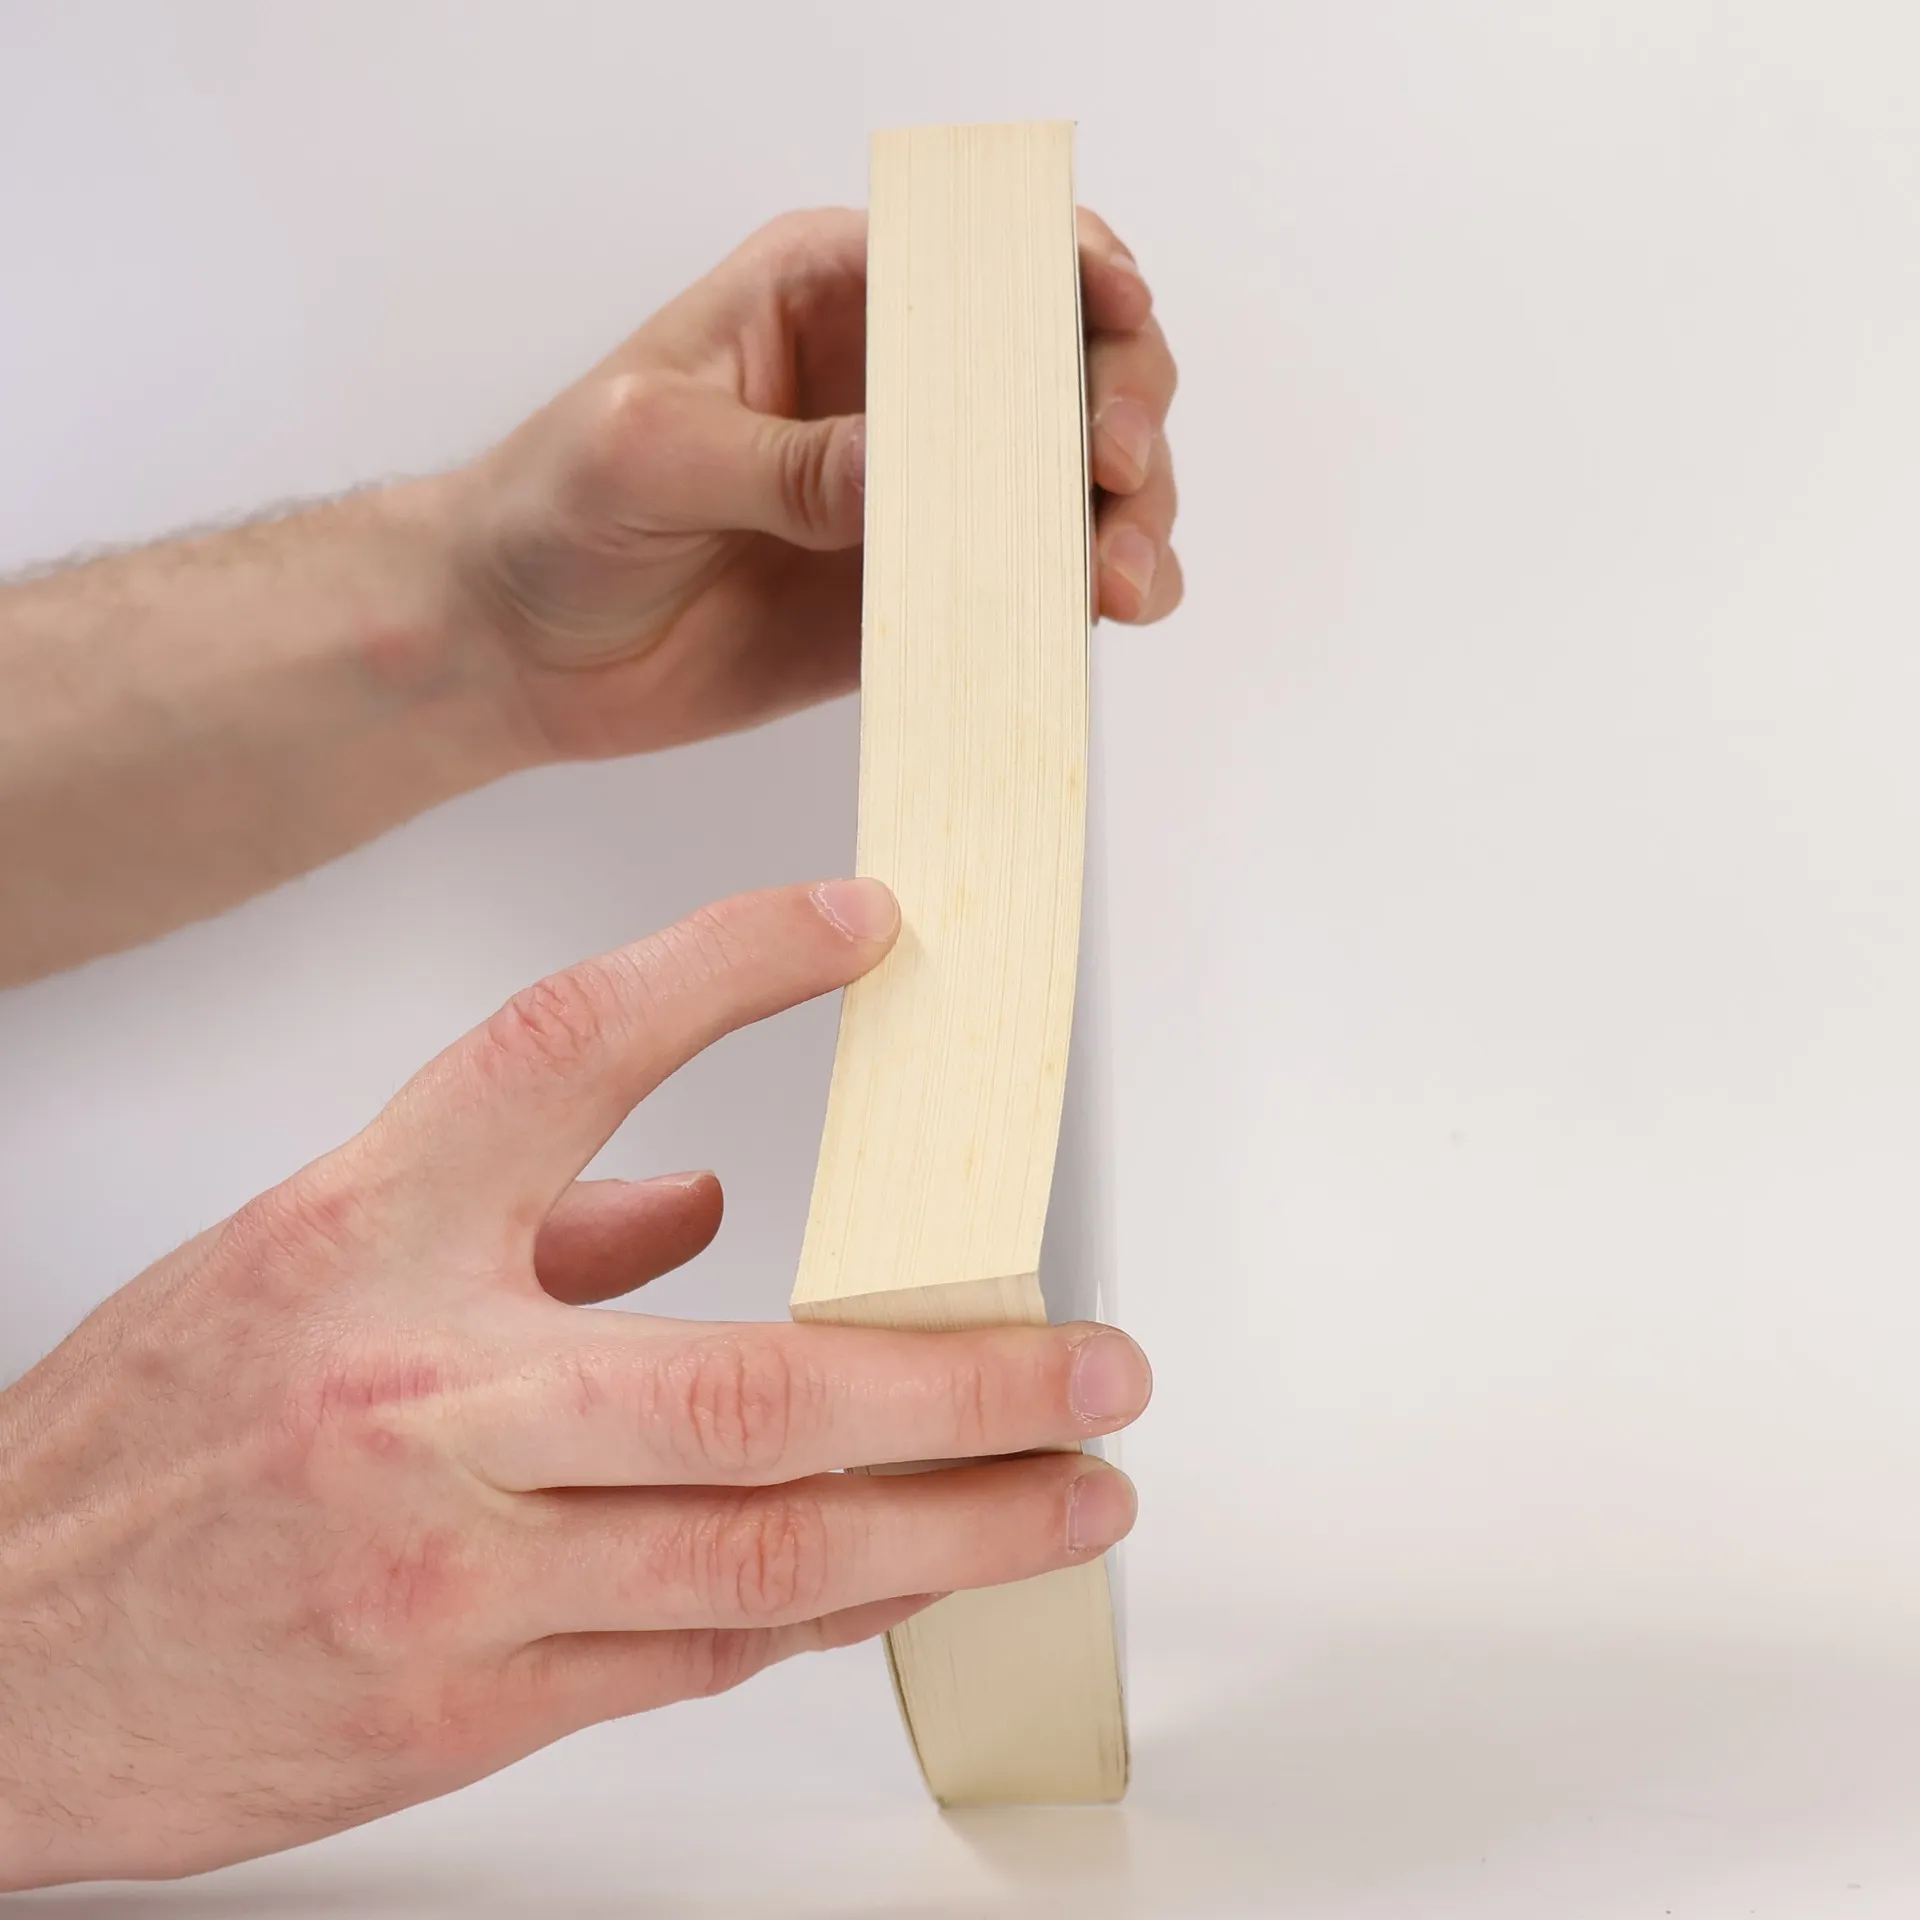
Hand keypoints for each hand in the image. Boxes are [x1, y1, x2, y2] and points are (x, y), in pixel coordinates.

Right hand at [0, 879, 1149, 1887]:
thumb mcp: (301, 1257)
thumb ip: (520, 1216)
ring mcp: (448, 1567)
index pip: (573, 1049)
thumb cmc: (147, 1440)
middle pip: (755, 1376)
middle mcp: (419, 1391)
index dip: (728, 963)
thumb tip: (702, 1205)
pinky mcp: (459, 1709)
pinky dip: (828, 1605)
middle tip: (1100, 1363)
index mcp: (365, 1231)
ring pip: (764, 1547)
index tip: (862, 923)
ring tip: (1075, 1493)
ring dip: (954, 1521)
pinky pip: (699, 1652)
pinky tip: (917, 1572)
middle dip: (968, 1378)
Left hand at [451, 207, 1181, 758]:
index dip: (1074, 269)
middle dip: (1123, 406)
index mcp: (832, 297)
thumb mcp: (650, 451)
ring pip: (1073, 483)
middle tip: (1118, 473)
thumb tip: (907, 471)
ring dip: (1126, 520)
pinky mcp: (921, 596)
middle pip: (1067, 365)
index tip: (1115, 310)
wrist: (521, 647)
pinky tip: (1089, 620)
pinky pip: (1028, 590)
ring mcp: (921, 497)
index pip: (985, 258)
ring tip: (1115, 580)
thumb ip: (783, 460)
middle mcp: (899, 389)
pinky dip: (1078, 602)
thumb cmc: (555, 509)